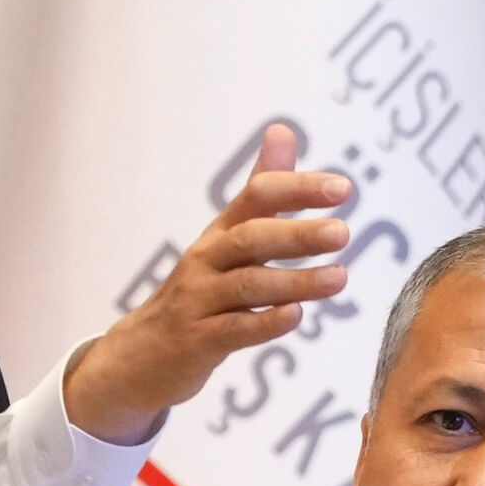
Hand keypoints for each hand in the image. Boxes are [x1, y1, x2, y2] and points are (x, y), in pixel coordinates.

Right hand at [60, 121, 352, 443]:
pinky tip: (296, 317)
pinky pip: (232, 330)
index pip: (257, 197)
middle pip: (251, 238)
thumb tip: (283, 130)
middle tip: (343, 232)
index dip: (297, 188)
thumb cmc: (200, 292)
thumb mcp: (227, 238)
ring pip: (246, 286)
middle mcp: (207, 260)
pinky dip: (264, 323)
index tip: (343, 188)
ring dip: (295, 281)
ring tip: (339, 278)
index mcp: (220, 232)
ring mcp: (199, 301)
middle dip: (297, 233)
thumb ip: (261, 190)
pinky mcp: (196, 342)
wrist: (141, 355)